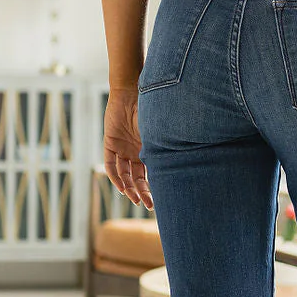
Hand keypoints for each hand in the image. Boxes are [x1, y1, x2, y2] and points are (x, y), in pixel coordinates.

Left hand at [104, 90, 153, 209]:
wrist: (133, 91)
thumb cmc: (151, 110)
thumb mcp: (160, 133)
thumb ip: (165, 149)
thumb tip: (186, 168)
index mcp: (149, 150)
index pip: (151, 174)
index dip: (154, 188)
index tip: (160, 201)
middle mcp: (135, 152)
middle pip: (137, 178)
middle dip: (142, 192)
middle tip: (147, 205)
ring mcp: (122, 149)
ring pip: (124, 174)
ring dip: (129, 188)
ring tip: (134, 198)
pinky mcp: (110, 144)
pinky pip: (110, 165)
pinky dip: (116, 177)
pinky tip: (122, 188)